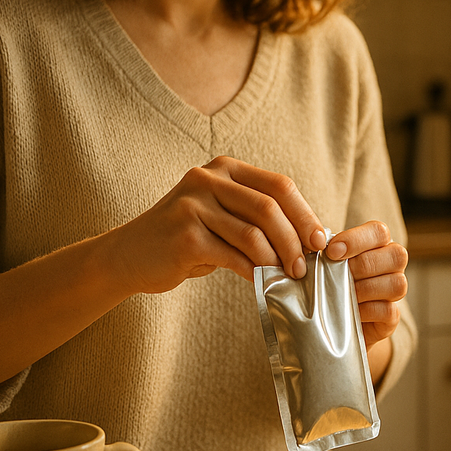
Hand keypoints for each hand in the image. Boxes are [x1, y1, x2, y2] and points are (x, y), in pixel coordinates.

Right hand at [112, 156, 327, 294]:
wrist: (129, 256)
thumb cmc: (188, 238)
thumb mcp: (223, 216)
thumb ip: (258, 217)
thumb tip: (310, 237)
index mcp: (225, 168)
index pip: (279, 185)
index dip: (305, 214)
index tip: (321, 240)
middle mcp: (208, 179)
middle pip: (270, 208)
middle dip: (295, 240)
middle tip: (305, 266)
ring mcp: (193, 205)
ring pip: (253, 234)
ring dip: (277, 259)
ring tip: (287, 276)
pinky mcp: (184, 236)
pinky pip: (233, 256)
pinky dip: (253, 272)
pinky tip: (262, 282)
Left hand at [325, 221, 407, 348]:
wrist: (332, 318)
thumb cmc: (330, 282)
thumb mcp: (326, 263)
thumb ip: (326, 252)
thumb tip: (313, 247)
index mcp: (378, 244)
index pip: (379, 232)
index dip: (356, 239)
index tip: (331, 251)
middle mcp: (393, 264)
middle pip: (396, 256)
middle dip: (362, 265)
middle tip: (337, 274)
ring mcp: (396, 290)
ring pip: (397, 284)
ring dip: (365, 288)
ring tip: (342, 294)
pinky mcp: (392, 316)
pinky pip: (389, 310)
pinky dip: (367, 310)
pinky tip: (350, 311)